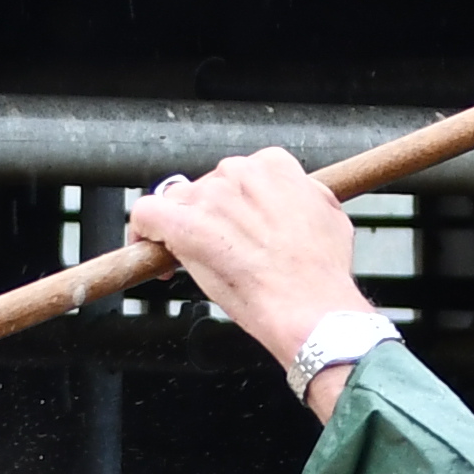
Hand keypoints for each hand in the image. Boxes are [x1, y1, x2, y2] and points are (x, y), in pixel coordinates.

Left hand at [126, 152, 374, 407]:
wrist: (310, 307)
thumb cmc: (321, 273)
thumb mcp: (330, 215)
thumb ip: (304, 194)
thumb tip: (296, 194)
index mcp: (274, 167)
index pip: (243, 173)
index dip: (237, 202)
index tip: (237, 225)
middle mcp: (239, 173)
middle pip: (208, 187)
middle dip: (209, 217)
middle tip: (220, 251)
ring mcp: (209, 199)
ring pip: (176, 199)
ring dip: (179, 226)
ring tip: (190, 259)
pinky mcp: (182, 226)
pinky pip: (145, 214)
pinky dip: (143, 231)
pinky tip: (152, 250)